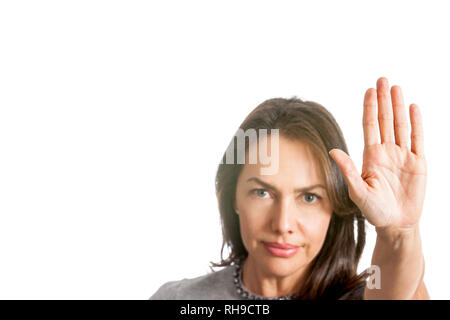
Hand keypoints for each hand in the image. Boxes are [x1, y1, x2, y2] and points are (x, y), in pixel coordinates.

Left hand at [329, 77, 426, 232]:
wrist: (396, 223)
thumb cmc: (374, 210)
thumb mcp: (357, 191)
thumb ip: (348, 170)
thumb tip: (333, 151)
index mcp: (371, 156)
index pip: (370, 126)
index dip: (369, 108)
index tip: (369, 90)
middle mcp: (386, 151)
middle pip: (385, 120)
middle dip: (383, 100)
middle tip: (382, 79)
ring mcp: (403, 155)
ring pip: (401, 125)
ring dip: (399, 106)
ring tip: (396, 87)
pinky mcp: (418, 162)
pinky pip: (418, 138)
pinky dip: (416, 123)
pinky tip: (414, 108)